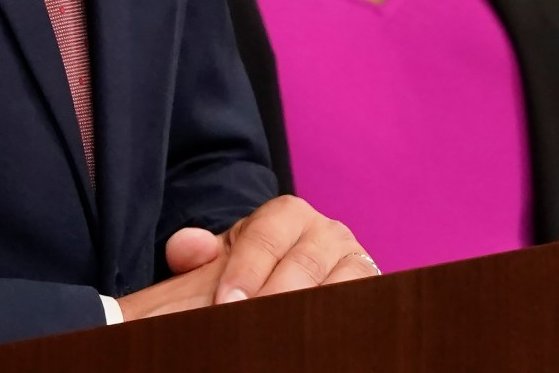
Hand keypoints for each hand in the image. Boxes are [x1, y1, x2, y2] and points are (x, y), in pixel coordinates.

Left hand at [118, 197, 375, 319]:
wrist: (293, 280)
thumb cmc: (252, 269)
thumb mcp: (224, 257)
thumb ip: (197, 251)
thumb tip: (185, 249)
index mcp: (288, 214)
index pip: (265, 238)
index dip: (244, 271)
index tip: (225, 302)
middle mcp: (328, 231)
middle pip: (302, 266)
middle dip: (272, 298)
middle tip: (248, 326)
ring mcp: (356, 260)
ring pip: (336, 287)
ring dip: (307, 314)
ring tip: (280, 340)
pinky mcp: (373, 289)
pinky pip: (362, 306)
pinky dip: (339, 325)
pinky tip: (312, 344)